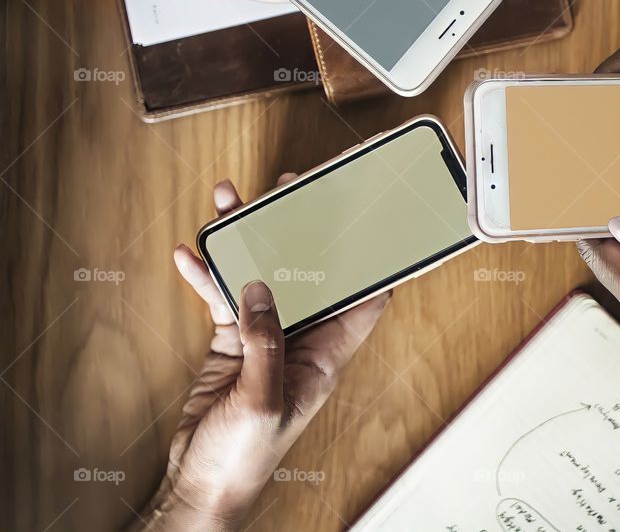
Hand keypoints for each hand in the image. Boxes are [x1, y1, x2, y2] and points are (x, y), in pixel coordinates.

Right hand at [129, 176, 388, 531]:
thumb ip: (265, 343)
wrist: (201, 484)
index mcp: (325, 357)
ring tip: (228, 205)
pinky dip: (207, 276)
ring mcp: (265, 338)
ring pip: (261, 277)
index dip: (371, 264)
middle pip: (308, 275)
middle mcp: (301, 341)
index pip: (363, 301)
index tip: (368, 223)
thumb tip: (262, 289)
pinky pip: (223, 298)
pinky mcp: (232, 342)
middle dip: (298, 234)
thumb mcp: (262, 401)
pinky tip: (191, 255)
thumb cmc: (244, 459)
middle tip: (287, 193)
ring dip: (244, 243)